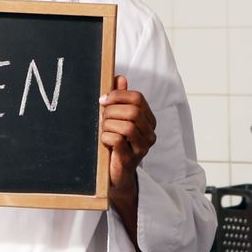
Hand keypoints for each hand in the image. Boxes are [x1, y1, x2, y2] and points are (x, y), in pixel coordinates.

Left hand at [99, 75, 156, 197]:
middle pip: (133, 111)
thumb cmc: (116, 144)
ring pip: (126, 126)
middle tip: (101, 116)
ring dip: (108, 125)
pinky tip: (104, 140)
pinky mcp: (130, 159)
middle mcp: (149, 133)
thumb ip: (120, 99)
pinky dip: (106, 137)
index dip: (118, 95)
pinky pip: (118, 140)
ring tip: (103, 129)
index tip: (103, 100)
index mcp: (148, 120)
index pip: (138, 98)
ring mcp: (142, 148)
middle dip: (112, 111)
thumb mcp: (118, 119)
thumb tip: (120, 77)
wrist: (116, 174)